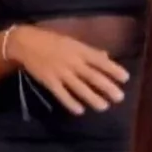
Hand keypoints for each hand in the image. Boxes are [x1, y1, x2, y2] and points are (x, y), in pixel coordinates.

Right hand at [10, 25, 128, 114]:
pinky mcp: (49, 81)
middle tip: (119, 98)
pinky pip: (62, 94)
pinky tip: (80, 110)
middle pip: (93, 76)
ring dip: (92, 98)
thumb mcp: (73, 42)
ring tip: (104, 107)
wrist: (26, 42)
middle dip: (107, 87)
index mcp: (80, 50)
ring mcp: (61, 72)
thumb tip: (106, 57)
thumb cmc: (52, 41)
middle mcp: (73, 62)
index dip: (113, 69)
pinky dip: (71, 102)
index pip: (100, 61)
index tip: (125, 78)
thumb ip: (90, 51)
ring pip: (79, 88)